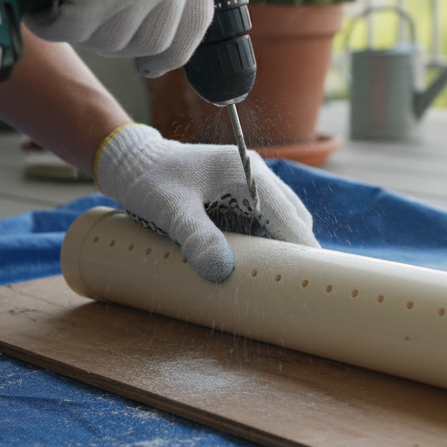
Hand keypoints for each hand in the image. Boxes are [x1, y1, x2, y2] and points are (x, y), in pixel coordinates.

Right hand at [0, 0, 211, 71]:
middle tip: (86, 25)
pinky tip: (40, 5)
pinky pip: (73, 28)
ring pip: (112, 39)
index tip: (154, 62)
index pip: (197, 20)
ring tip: (58, 1)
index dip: (174, 49)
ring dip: (81, 29)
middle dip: (116, 41)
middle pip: (153, 39)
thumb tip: (150, 6)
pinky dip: (51, 22)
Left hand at [93, 124, 319, 282]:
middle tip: (295, 284)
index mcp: (246, 170)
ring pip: (280, 218)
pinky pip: (262, 219)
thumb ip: (197, 238)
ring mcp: (247, 182)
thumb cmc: (148, 180)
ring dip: (279, 245)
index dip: (303, 247)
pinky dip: (264, 240)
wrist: (130, 162)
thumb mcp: (170, 210)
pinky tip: (254, 260)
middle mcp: (254, 173)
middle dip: (294, 249)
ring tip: (276, 277)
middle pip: (292, 217)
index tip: (317, 276)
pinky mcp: (237, 193)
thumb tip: (222, 272)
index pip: (288, 215)